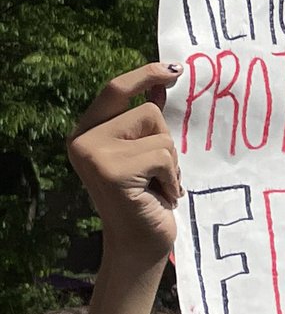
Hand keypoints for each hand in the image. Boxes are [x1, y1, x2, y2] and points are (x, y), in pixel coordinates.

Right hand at [67, 64, 183, 262]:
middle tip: (157, 174)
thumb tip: (163, 81)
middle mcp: (83, 139)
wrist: (141, 244)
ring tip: (157, 186)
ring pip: (159, 133)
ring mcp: (94, 154)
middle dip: (165, 142)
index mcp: (87, 132)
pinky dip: (171, 177)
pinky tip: (160, 195)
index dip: (145, 75)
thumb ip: (147, 122)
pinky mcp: (111, 170)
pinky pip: (162, 155)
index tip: (173, 70)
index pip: (115, 89)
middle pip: (148, 111)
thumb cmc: (147, 198)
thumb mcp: (146, 154)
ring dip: (170, 162)